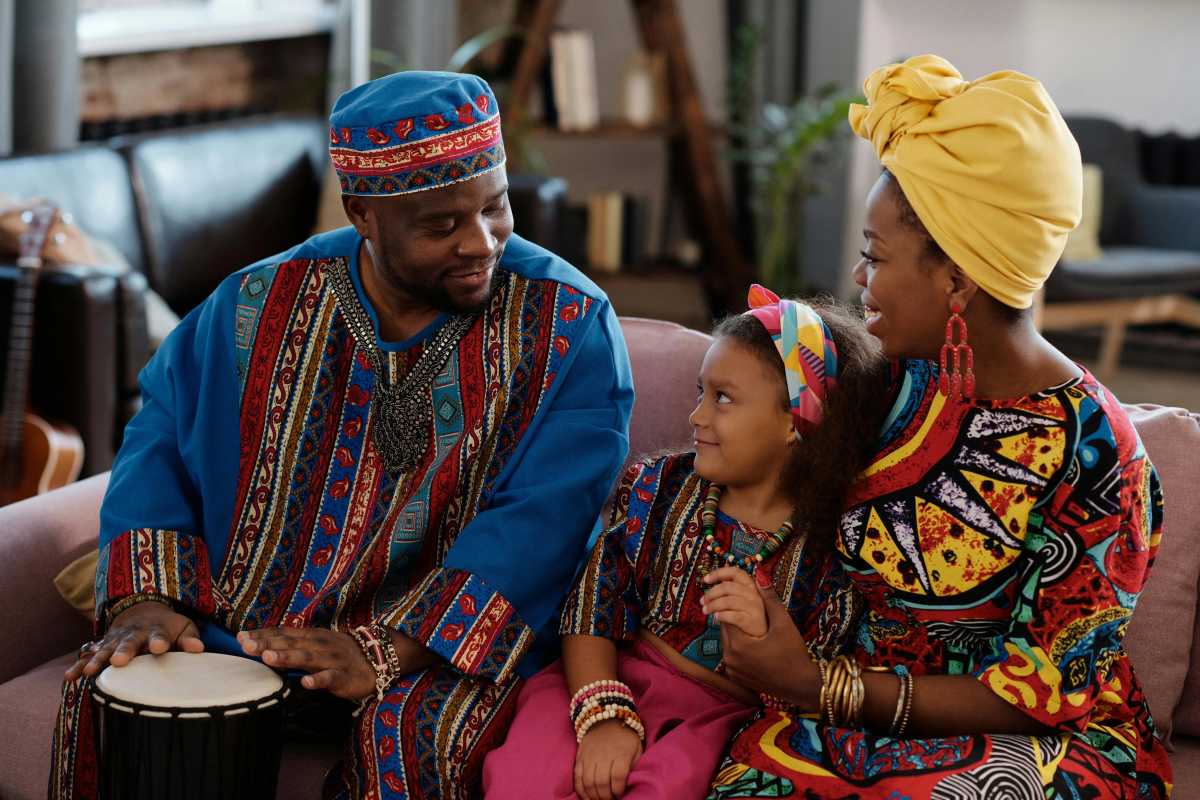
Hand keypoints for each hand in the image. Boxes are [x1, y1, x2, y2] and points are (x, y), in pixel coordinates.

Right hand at [65, 599, 202, 680]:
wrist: (141, 609)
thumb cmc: (167, 625)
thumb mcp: (183, 626)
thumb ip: (189, 638)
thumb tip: (199, 649)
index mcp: (155, 630)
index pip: (159, 636)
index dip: (159, 641)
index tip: (159, 648)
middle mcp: (133, 635)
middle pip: (128, 643)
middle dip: (124, 651)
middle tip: (120, 661)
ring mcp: (115, 641)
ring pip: (104, 651)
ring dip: (97, 661)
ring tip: (91, 672)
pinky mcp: (101, 648)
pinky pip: (87, 658)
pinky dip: (78, 666)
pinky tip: (70, 678)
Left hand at [238, 627, 375, 700]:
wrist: (378, 658)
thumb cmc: (340, 654)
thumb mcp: (316, 644)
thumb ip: (293, 645)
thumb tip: (262, 647)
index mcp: (311, 636)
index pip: (283, 633)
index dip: (263, 635)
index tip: (240, 637)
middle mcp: (319, 644)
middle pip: (290, 643)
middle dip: (267, 644)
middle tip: (246, 645)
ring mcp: (331, 659)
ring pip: (307, 658)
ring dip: (287, 657)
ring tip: (268, 657)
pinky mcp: (344, 676)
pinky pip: (330, 677)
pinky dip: (318, 680)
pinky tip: (306, 683)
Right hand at [574, 719, 642, 799]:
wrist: (606, 718)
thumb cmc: (625, 737)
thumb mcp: (637, 748)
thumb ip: (635, 765)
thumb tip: (631, 783)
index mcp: (621, 754)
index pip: (618, 777)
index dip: (618, 790)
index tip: (620, 795)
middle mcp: (604, 755)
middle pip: (602, 782)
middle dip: (606, 797)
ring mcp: (590, 757)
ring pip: (588, 782)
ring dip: (594, 796)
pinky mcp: (580, 758)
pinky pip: (577, 777)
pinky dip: (581, 791)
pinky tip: (587, 797)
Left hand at [699, 567, 766, 636]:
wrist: (760, 635)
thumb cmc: (746, 616)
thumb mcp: (738, 600)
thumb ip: (729, 591)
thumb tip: (710, 586)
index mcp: (750, 585)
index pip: (735, 572)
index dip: (719, 573)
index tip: (705, 579)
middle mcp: (754, 594)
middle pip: (728, 587)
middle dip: (711, 593)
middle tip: (702, 601)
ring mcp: (755, 607)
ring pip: (729, 601)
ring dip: (713, 605)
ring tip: (705, 611)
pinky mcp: (753, 621)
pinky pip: (734, 616)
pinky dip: (722, 615)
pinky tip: (716, 617)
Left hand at [704, 568, 818, 707]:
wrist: (802, 686)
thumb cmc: (794, 653)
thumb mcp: (783, 623)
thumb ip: (769, 598)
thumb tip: (759, 573)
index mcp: (738, 643)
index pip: (725, 615)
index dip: (731, 605)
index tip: (738, 600)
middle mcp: (730, 659)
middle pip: (725, 630)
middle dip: (733, 618)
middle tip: (744, 612)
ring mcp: (732, 671)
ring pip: (728, 644)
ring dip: (736, 633)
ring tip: (752, 628)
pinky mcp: (737, 679)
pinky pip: (732, 658)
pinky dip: (739, 649)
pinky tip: (754, 646)